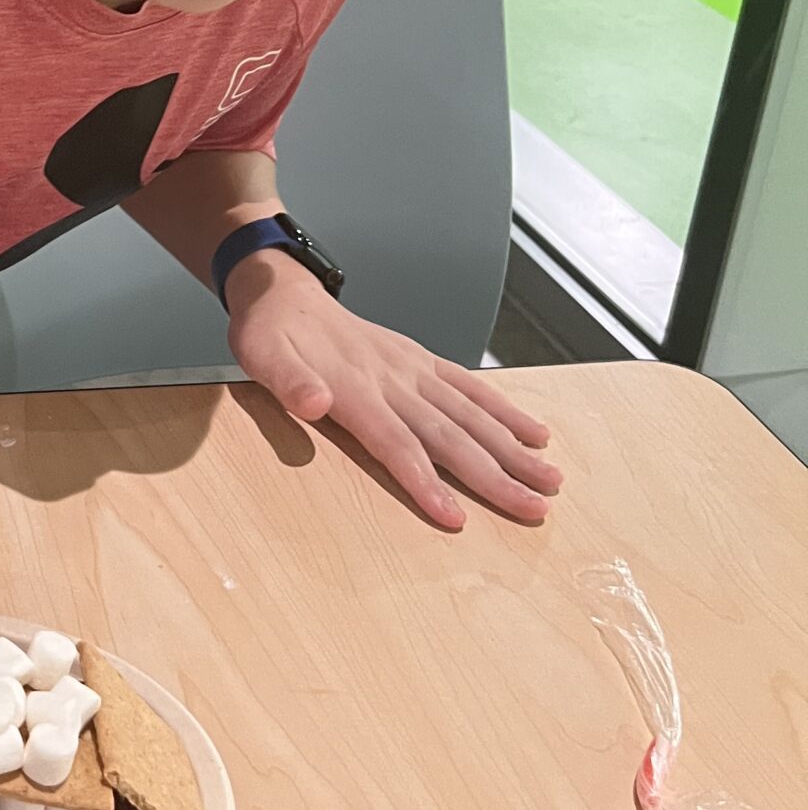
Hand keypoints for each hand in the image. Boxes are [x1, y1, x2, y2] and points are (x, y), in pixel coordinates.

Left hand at [225, 252, 561, 528]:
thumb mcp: (260, 356)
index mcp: (354, 388)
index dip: (425, 481)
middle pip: (449, 435)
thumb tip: (314, 402)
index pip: (396, 444)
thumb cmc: (269, 334)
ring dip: (512, 448)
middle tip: (534, 510)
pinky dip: (504, 411)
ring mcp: (412, 369)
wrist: (282, 291)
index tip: (456, 518)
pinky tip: (533, 434)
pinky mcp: (421, 360)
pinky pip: (469, 387)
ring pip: (470, 414)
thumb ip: (288, 382)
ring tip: (549, 478)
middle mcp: (393, 380)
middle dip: (494, 476)